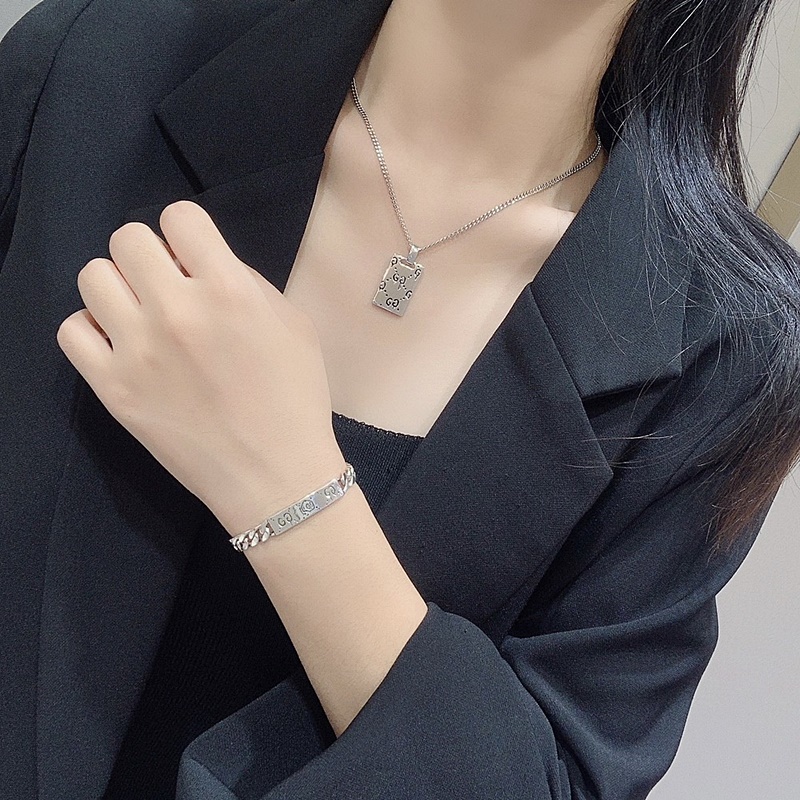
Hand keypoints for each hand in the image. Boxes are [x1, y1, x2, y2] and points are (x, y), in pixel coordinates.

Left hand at [56, 200, 343, 530]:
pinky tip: (120, 346)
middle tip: (166, 288)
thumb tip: (198, 263)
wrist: (275, 475)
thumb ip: (245, 281)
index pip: (179, 216)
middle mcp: (177, 311)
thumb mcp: (293, 325)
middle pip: (127, 238)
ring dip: (118, 287)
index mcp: (229, 290)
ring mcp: (137, 351)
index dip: (187, 234)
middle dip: (149, 256)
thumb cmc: (296, 399)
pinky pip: (71, 330)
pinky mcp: (112, 389)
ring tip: (139, 316)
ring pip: (92, 275)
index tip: (194, 260)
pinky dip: (93, 330)